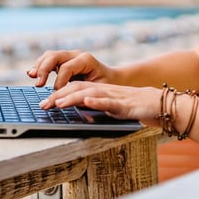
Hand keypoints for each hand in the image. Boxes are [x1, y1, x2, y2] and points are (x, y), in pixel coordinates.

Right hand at [27, 50, 115, 88]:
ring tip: (31, 77)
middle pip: (55, 56)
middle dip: (44, 69)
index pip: (66, 67)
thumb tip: (67, 99)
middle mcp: (76, 54)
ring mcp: (69, 56)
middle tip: (38, 84)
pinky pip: (49, 59)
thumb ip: (83, 93)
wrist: (112, 78)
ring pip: (49, 55)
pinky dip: (40, 65)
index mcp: (86, 60)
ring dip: (39, 66)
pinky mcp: (64, 60)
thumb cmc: (106, 85)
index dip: (59, 81)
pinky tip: (32, 74)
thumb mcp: (98, 90)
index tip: (57, 93)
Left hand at [40, 81, 159, 123]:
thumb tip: (77, 110)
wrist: (156, 103)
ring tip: (58, 103)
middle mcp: (103, 90)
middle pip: (77, 88)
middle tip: (43, 105)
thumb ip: (94, 107)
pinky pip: (109, 102)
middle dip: (58, 96)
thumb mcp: (109, 107)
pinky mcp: (124, 104)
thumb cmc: (133, 107)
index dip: (57, 94)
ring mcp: (113, 96)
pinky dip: (97, 101)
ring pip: (89, 93)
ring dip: (72, 97)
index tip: (42, 104)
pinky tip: (87, 101)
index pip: (74, 89)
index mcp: (98, 91)